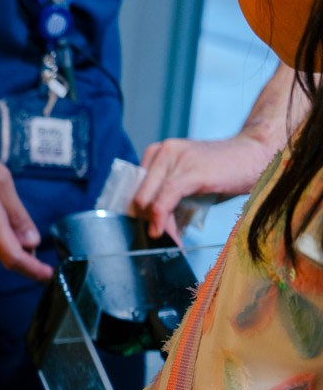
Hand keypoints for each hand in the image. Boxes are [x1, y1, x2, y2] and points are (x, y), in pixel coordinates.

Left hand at [132, 134, 274, 239]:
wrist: (256, 154)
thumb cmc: (223, 171)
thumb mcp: (187, 182)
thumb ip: (167, 197)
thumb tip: (151, 224)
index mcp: (157, 153)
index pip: (134, 188)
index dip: (138, 211)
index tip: (147, 228)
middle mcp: (161, 151)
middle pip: (138, 195)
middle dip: (147, 219)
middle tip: (162, 235)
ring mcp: (174, 158)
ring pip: (148, 200)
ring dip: (157, 223)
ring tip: (170, 238)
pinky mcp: (189, 171)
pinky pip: (164, 200)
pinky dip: (161, 219)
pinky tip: (164, 232)